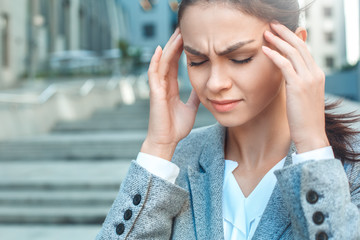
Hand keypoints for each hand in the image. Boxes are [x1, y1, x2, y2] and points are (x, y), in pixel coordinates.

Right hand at [141, 28, 199, 159]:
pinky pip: (154, 74)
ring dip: (169, 48)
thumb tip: (202, 87)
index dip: (180, 50)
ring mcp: (158, 88)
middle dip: (175, 43)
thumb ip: (193, 96)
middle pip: (168, 59)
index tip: (189, 38)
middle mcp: (163, 85)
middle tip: (183, 28)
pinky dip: (156, 61)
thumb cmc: (176, 127)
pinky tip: (160, 49)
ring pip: (162, 62)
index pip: (175, 64)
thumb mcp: (190, 108)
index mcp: (171, 87)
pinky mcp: (155, 93)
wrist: (167, 141)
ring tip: (176, 33)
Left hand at [262, 22, 329, 152]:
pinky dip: (274, 55)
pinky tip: (264, 50)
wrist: (310, 134)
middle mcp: (315, 74)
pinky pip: (285, 65)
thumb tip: (287, 77)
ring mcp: (308, 79)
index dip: (292, 39)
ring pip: (293, 52)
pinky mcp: (298, 86)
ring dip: (278, 40)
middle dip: (286, 33)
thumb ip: (297, 83)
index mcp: (317, 75)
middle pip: (300, 46)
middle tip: (272, 25)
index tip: (280, 33)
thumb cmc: (303, 118)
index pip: (305, 50)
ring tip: (266, 33)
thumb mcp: (303, 97)